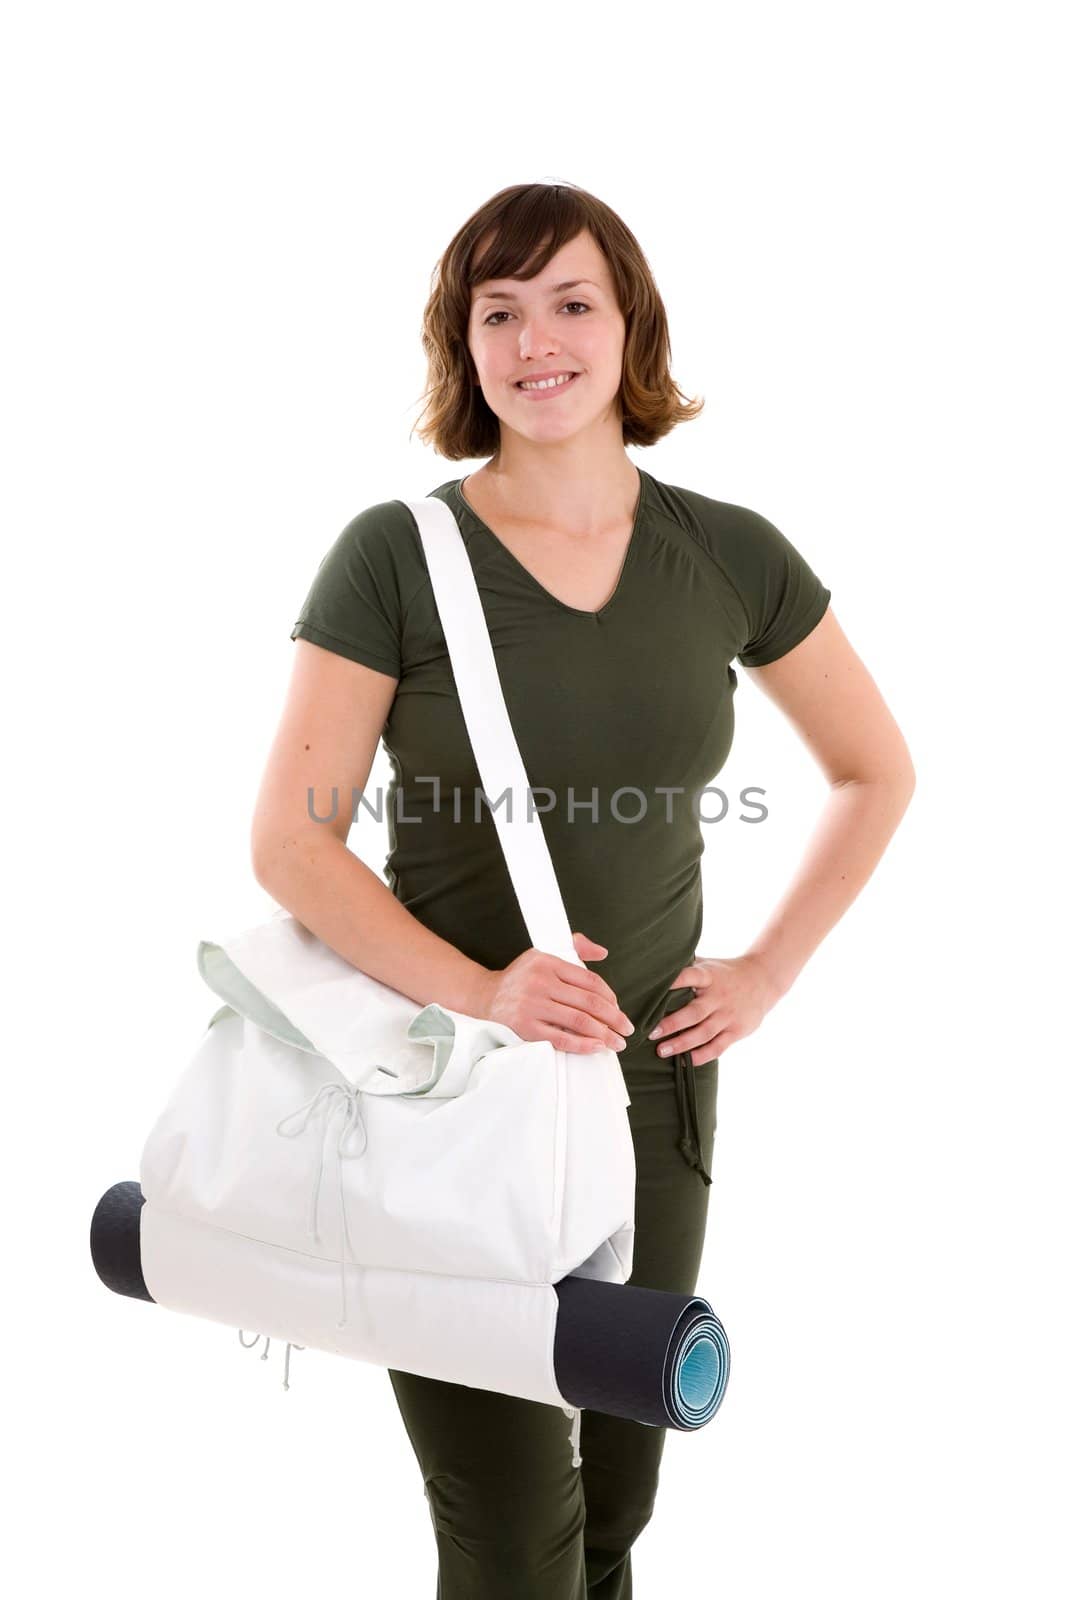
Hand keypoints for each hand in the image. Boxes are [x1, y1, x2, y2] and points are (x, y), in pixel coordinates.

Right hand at [474, 932, 635, 1054]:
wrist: (484, 997)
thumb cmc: (520, 978)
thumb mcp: (542, 954)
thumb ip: (574, 948)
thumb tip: (602, 952)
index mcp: (547, 962)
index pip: (589, 980)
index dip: (610, 996)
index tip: (618, 1008)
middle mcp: (540, 982)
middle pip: (588, 1002)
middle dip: (614, 1018)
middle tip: (627, 1029)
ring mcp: (532, 1005)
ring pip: (578, 1021)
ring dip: (604, 1034)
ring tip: (617, 1042)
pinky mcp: (525, 1027)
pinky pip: (561, 1038)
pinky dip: (582, 1044)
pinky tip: (597, 1047)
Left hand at [649, 954, 779, 1064]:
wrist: (763, 979)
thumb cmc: (725, 973)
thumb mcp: (708, 964)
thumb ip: (686, 966)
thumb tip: (654, 965)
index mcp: (709, 976)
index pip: (690, 976)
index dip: (674, 981)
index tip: (656, 989)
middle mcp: (719, 996)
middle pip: (694, 1012)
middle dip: (672, 1024)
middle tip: (651, 1033)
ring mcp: (728, 1015)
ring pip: (704, 1033)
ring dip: (682, 1043)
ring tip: (662, 1051)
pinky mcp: (737, 1030)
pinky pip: (718, 1047)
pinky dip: (701, 1056)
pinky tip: (685, 1061)